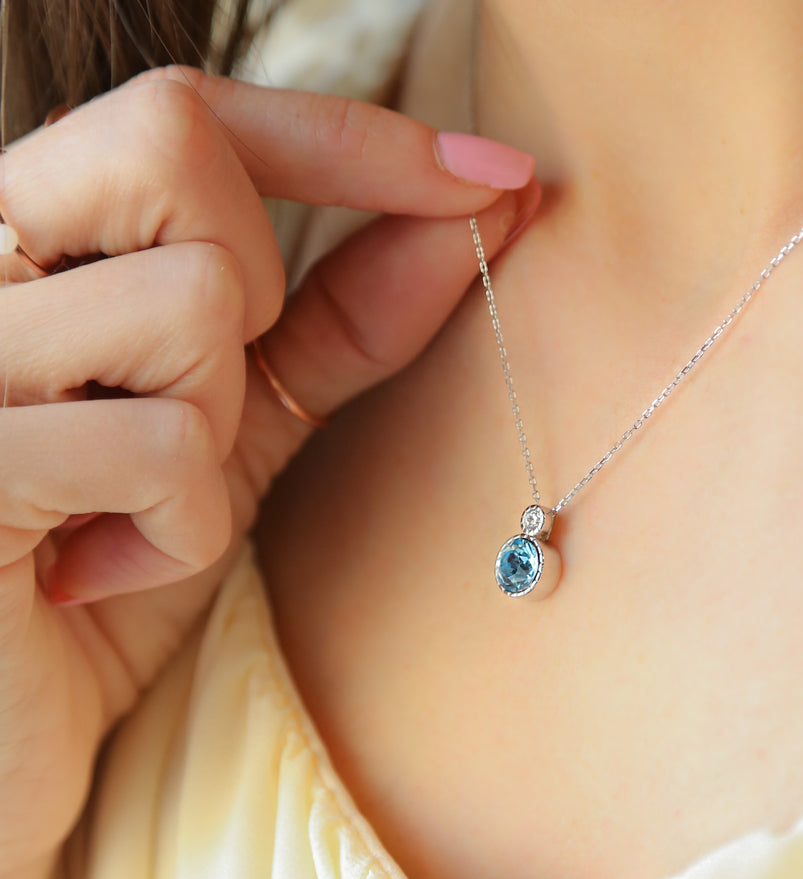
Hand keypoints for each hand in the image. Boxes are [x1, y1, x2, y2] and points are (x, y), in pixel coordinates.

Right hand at [0, 65, 539, 878]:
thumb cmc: (105, 579)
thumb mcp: (229, 438)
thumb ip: (330, 328)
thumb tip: (468, 222)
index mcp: (23, 242)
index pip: (189, 116)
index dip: (356, 140)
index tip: (495, 175)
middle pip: (173, 145)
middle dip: (252, 281)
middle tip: (206, 399)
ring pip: (190, 300)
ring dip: (212, 432)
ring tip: (134, 511)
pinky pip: (161, 445)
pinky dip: (177, 531)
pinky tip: (101, 574)